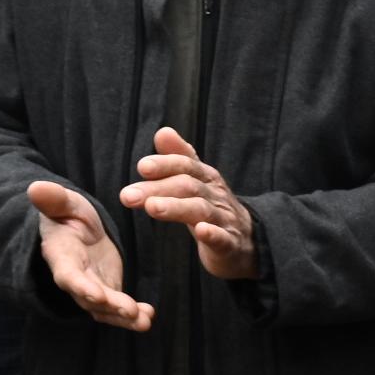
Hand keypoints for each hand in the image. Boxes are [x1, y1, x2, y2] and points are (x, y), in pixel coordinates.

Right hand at [24, 178, 149, 331]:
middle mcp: (74, 278)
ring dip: (123, 317)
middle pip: (89, 297)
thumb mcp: (64, 203)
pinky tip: (149, 316)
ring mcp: (90, 287)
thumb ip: (54, 199)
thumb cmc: (68, 214)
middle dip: (109, 305)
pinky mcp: (106, 290)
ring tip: (144, 320)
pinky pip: (118, 309)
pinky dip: (133, 315)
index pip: (68, 275)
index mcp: (61, 256)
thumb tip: (36, 187)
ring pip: (104, 309)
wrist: (76, 229)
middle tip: (129, 311)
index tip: (96, 296)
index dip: (81, 287)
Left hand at [120, 127, 257, 280]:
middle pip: (188, 186)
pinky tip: (201, 231)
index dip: (166, 164)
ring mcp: (223, 219)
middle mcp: (215, 195)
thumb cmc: (214, 207)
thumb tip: (163, 132)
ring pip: (200, 210)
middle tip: (128, 195)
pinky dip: (213, 234)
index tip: (142, 166)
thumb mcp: (198, 181)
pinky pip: (222, 237)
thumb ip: (180, 157)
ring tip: (152, 207)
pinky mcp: (229, 243)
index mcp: (206, 179)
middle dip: (158, 188)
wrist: (247, 240)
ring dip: (176, 207)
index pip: (186, 166)